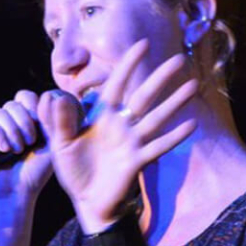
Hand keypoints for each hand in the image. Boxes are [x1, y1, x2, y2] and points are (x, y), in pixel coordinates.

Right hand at [0, 90, 57, 210]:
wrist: (15, 193)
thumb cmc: (35, 172)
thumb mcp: (51, 143)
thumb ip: (53, 119)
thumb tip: (52, 96)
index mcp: (27, 119)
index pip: (27, 97)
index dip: (34, 106)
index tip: (41, 123)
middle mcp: (8, 120)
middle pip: (14, 103)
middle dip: (25, 121)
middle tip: (31, 141)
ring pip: (0, 112)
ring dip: (12, 131)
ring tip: (18, 150)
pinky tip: (4, 148)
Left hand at [42, 39, 197, 232]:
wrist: (86, 200)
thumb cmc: (74, 168)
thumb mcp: (60, 142)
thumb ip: (57, 120)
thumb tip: (52, 95)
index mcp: (102, 116)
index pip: (116, 84)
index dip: (128, 65)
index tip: (142, 45)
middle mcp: (121, 124)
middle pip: (144, 97)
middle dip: (160, 78)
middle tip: (179, 60)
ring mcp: (132, 142)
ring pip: (156, 118)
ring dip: (174, 102)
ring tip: (193, 85)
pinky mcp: (138, 161)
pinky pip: (158, 146)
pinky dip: (174, 137)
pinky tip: (191, 125)